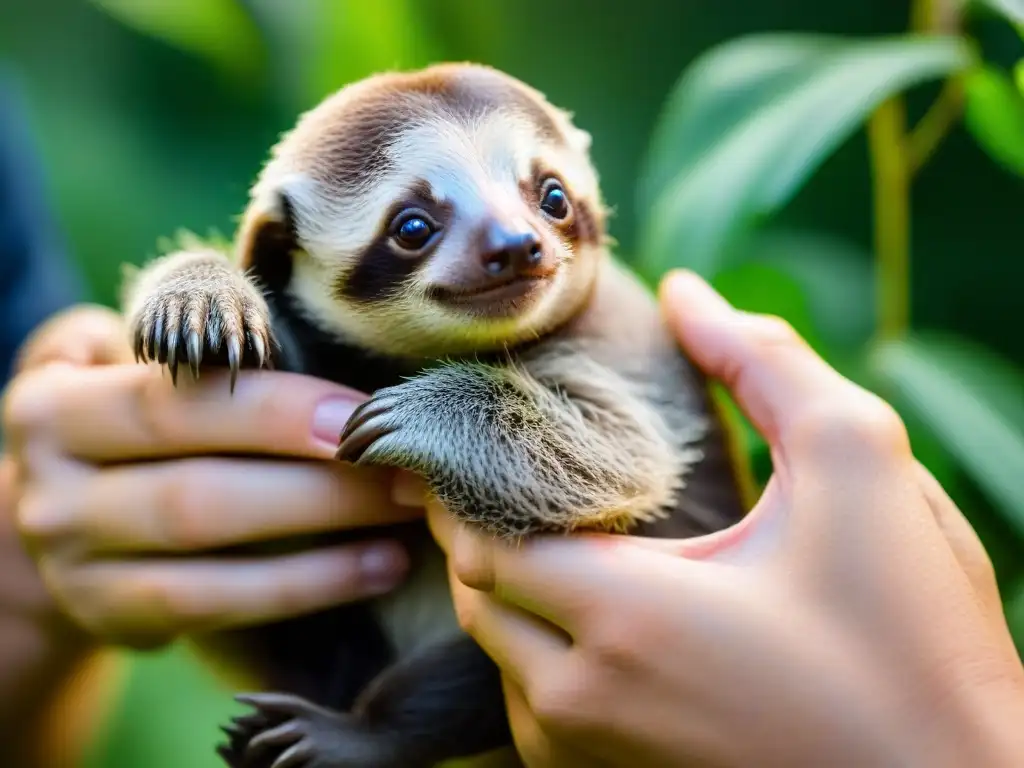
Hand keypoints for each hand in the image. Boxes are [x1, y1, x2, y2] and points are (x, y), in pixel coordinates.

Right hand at [2, 305, 419, 649]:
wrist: (67, 512)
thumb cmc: (134, 413)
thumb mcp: (136, 358)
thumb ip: (190, 328)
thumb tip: (301, 288)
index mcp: (54, 404)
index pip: (176, 402)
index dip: (274, 411)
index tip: (364, 415)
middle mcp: (51, 489)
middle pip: (197, 490)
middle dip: (320, 483)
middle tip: (408, 470)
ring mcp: (75, 565)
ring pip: (211, 554)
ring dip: (327, 540)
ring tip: (408, 518)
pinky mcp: (113, 617)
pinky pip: (218, 607)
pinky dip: (309, 588)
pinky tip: (382, 566)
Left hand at [427, 271, 1023, 767]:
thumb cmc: (913, 633)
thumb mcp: (859, 466)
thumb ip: (766, 364)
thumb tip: (689, 293)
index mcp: (626, 616)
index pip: (480, 540)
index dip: (465, 485)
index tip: (475, 436)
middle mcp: (585, 699)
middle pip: (480, 597)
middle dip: (479, 531)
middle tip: (509, 474)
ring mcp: (595, 757)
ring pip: (501, 659)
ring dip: (508, 594)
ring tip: (551, 532)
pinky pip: (537, 714)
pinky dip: (539, 656)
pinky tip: (591, 616)